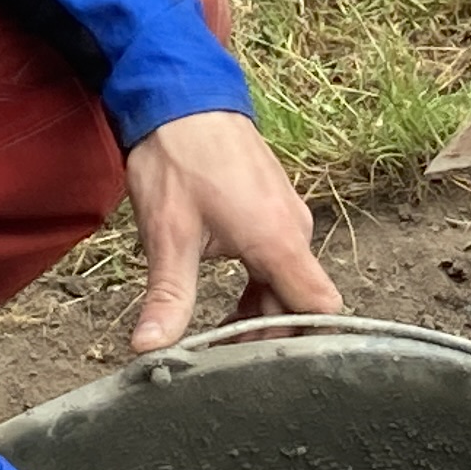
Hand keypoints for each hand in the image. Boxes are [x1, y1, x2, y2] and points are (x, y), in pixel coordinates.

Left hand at [123, 110, 335, 352]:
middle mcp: (294, 231)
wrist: (181, 97)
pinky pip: (279, 262)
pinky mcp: (273, 210)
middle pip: (300, 303)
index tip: (268, 372)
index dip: (305, 345)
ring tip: (217, 340)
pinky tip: (224, 303)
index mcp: (279, 241)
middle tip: (223, 363)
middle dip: (267, 338)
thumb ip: (169, 297)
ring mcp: (286, 217)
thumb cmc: (178, 159)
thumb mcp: (169, 235)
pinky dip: (258, 289)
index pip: (320, 309)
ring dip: (260, 315)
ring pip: (288, 284)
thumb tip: (150, 349)